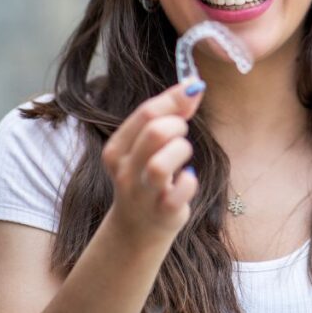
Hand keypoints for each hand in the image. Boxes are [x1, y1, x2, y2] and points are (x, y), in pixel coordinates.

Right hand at [100, 78, 205, 244]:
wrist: (138, 227)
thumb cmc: (147, 177)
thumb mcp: (148, 145)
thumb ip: (169, 113)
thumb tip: (193, 84)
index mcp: (118, 148)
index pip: (146, 112)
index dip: (175, 98)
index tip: (193, 91)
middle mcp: (125, 170)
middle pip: (154, 133)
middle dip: (177, 126)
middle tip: (181, 133)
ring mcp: (142, 193)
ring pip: (160, 165)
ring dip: (181, 152)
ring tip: (182, 156)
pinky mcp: (162, 211)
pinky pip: (179, 192)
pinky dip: (189, 182)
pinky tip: (186, 178)